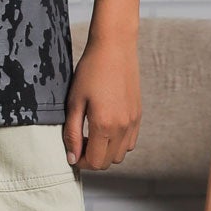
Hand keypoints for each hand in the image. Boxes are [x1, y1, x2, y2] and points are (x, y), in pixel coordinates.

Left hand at [63, 27, 140, 171]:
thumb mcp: (74, 102)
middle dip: (92, 158)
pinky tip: (106, 128)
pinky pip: (130, 142)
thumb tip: (72, 157)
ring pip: (121, 155)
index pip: (95, 162)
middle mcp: (123, 127)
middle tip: (80, 141)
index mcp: (104, 125)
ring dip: (106, 152)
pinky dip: (118, 143)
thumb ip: (72, 133)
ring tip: (92, 135)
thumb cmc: (90, 71)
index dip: (80, 161)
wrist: (114, 48)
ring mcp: (133, 122)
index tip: (72, 150)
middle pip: (108, 162)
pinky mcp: (138, 115)